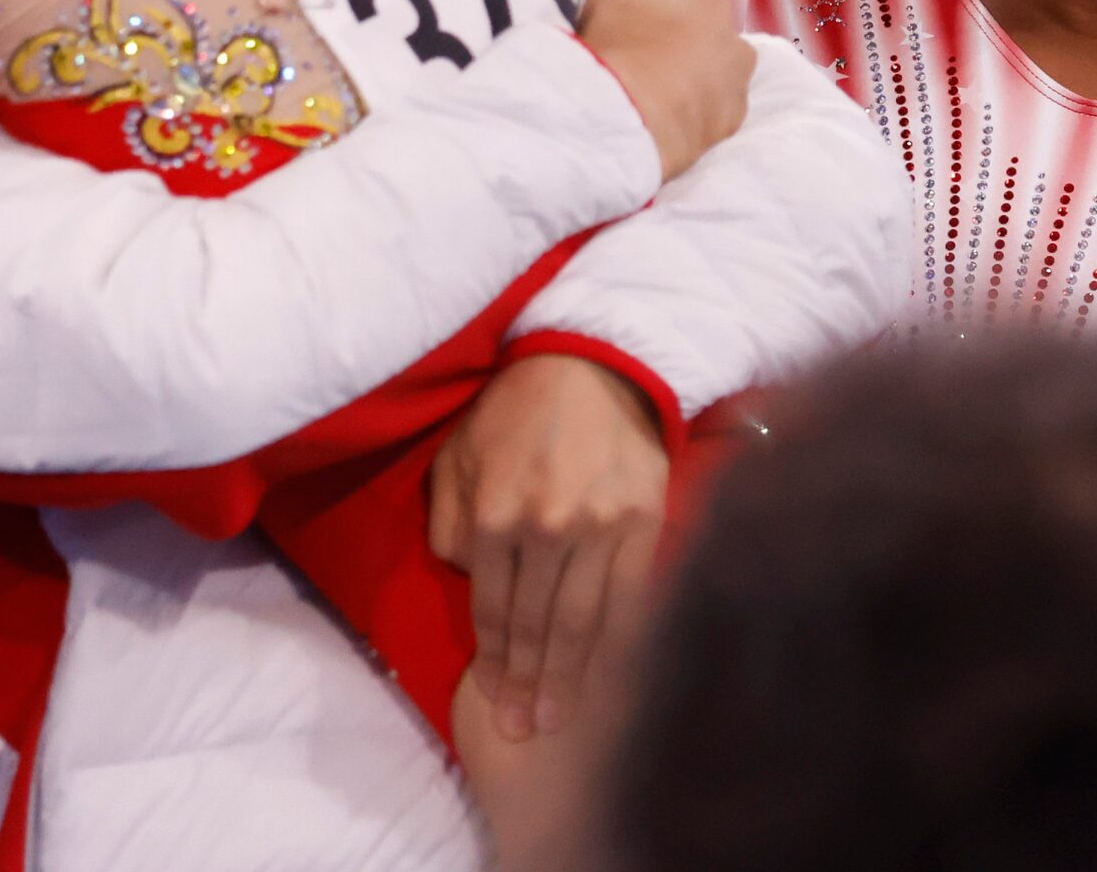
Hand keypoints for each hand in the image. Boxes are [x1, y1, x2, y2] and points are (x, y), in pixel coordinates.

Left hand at [429, 355, 667, 742]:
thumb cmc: (512, 411)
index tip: (494, 703)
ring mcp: (603, 526)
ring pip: (585, 621)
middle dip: (528, 686)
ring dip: (571, 678)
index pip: (493, 608)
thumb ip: (449, 523)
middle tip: (525, 732)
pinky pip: (634, 594)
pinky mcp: (647, 520)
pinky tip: (615, 675)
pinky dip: (622, 640)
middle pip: (537, 626)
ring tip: (562, 721)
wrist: (590, 364)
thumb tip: (468, 579)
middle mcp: (548, 527)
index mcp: (494, 513)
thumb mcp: (455, 456)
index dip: (493, 662)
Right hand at [576, 0, 754, 180]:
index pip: (692, 7)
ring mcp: (737, 92)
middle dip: (687, 54)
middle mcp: (737, 46)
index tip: (641, 36)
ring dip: (693, 89)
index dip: (664, 21)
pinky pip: (708, 121)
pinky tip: (663, 125)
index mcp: (712, 5)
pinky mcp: (728, 132)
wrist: (627, 115)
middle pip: (710, 46)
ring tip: (654, 102)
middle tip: (648, 70)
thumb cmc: (619, 44)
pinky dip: (691, 122)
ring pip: (715, 85)